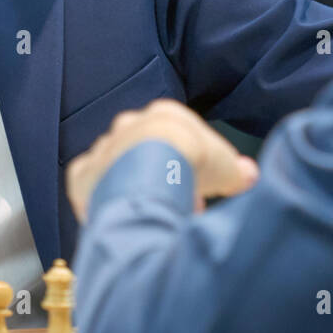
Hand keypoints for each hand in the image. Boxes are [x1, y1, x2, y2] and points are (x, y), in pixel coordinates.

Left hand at [66, 98, 258, 222]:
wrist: (154, 170)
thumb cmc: (194, 161)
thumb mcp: (227, 167)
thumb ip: (237, 171)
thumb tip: (249, 175)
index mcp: (163, 115)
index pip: (180, 137)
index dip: (193, 166)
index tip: (201, 191)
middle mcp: (129, 126)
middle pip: (146, 151)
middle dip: (162, 177)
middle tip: (178, 206)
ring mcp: (105, 149)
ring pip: (118, 167)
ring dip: (134, 189)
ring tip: (153, 218)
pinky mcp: (83, 174)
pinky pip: (90, 183)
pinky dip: (101, 197)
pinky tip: (119, 214)